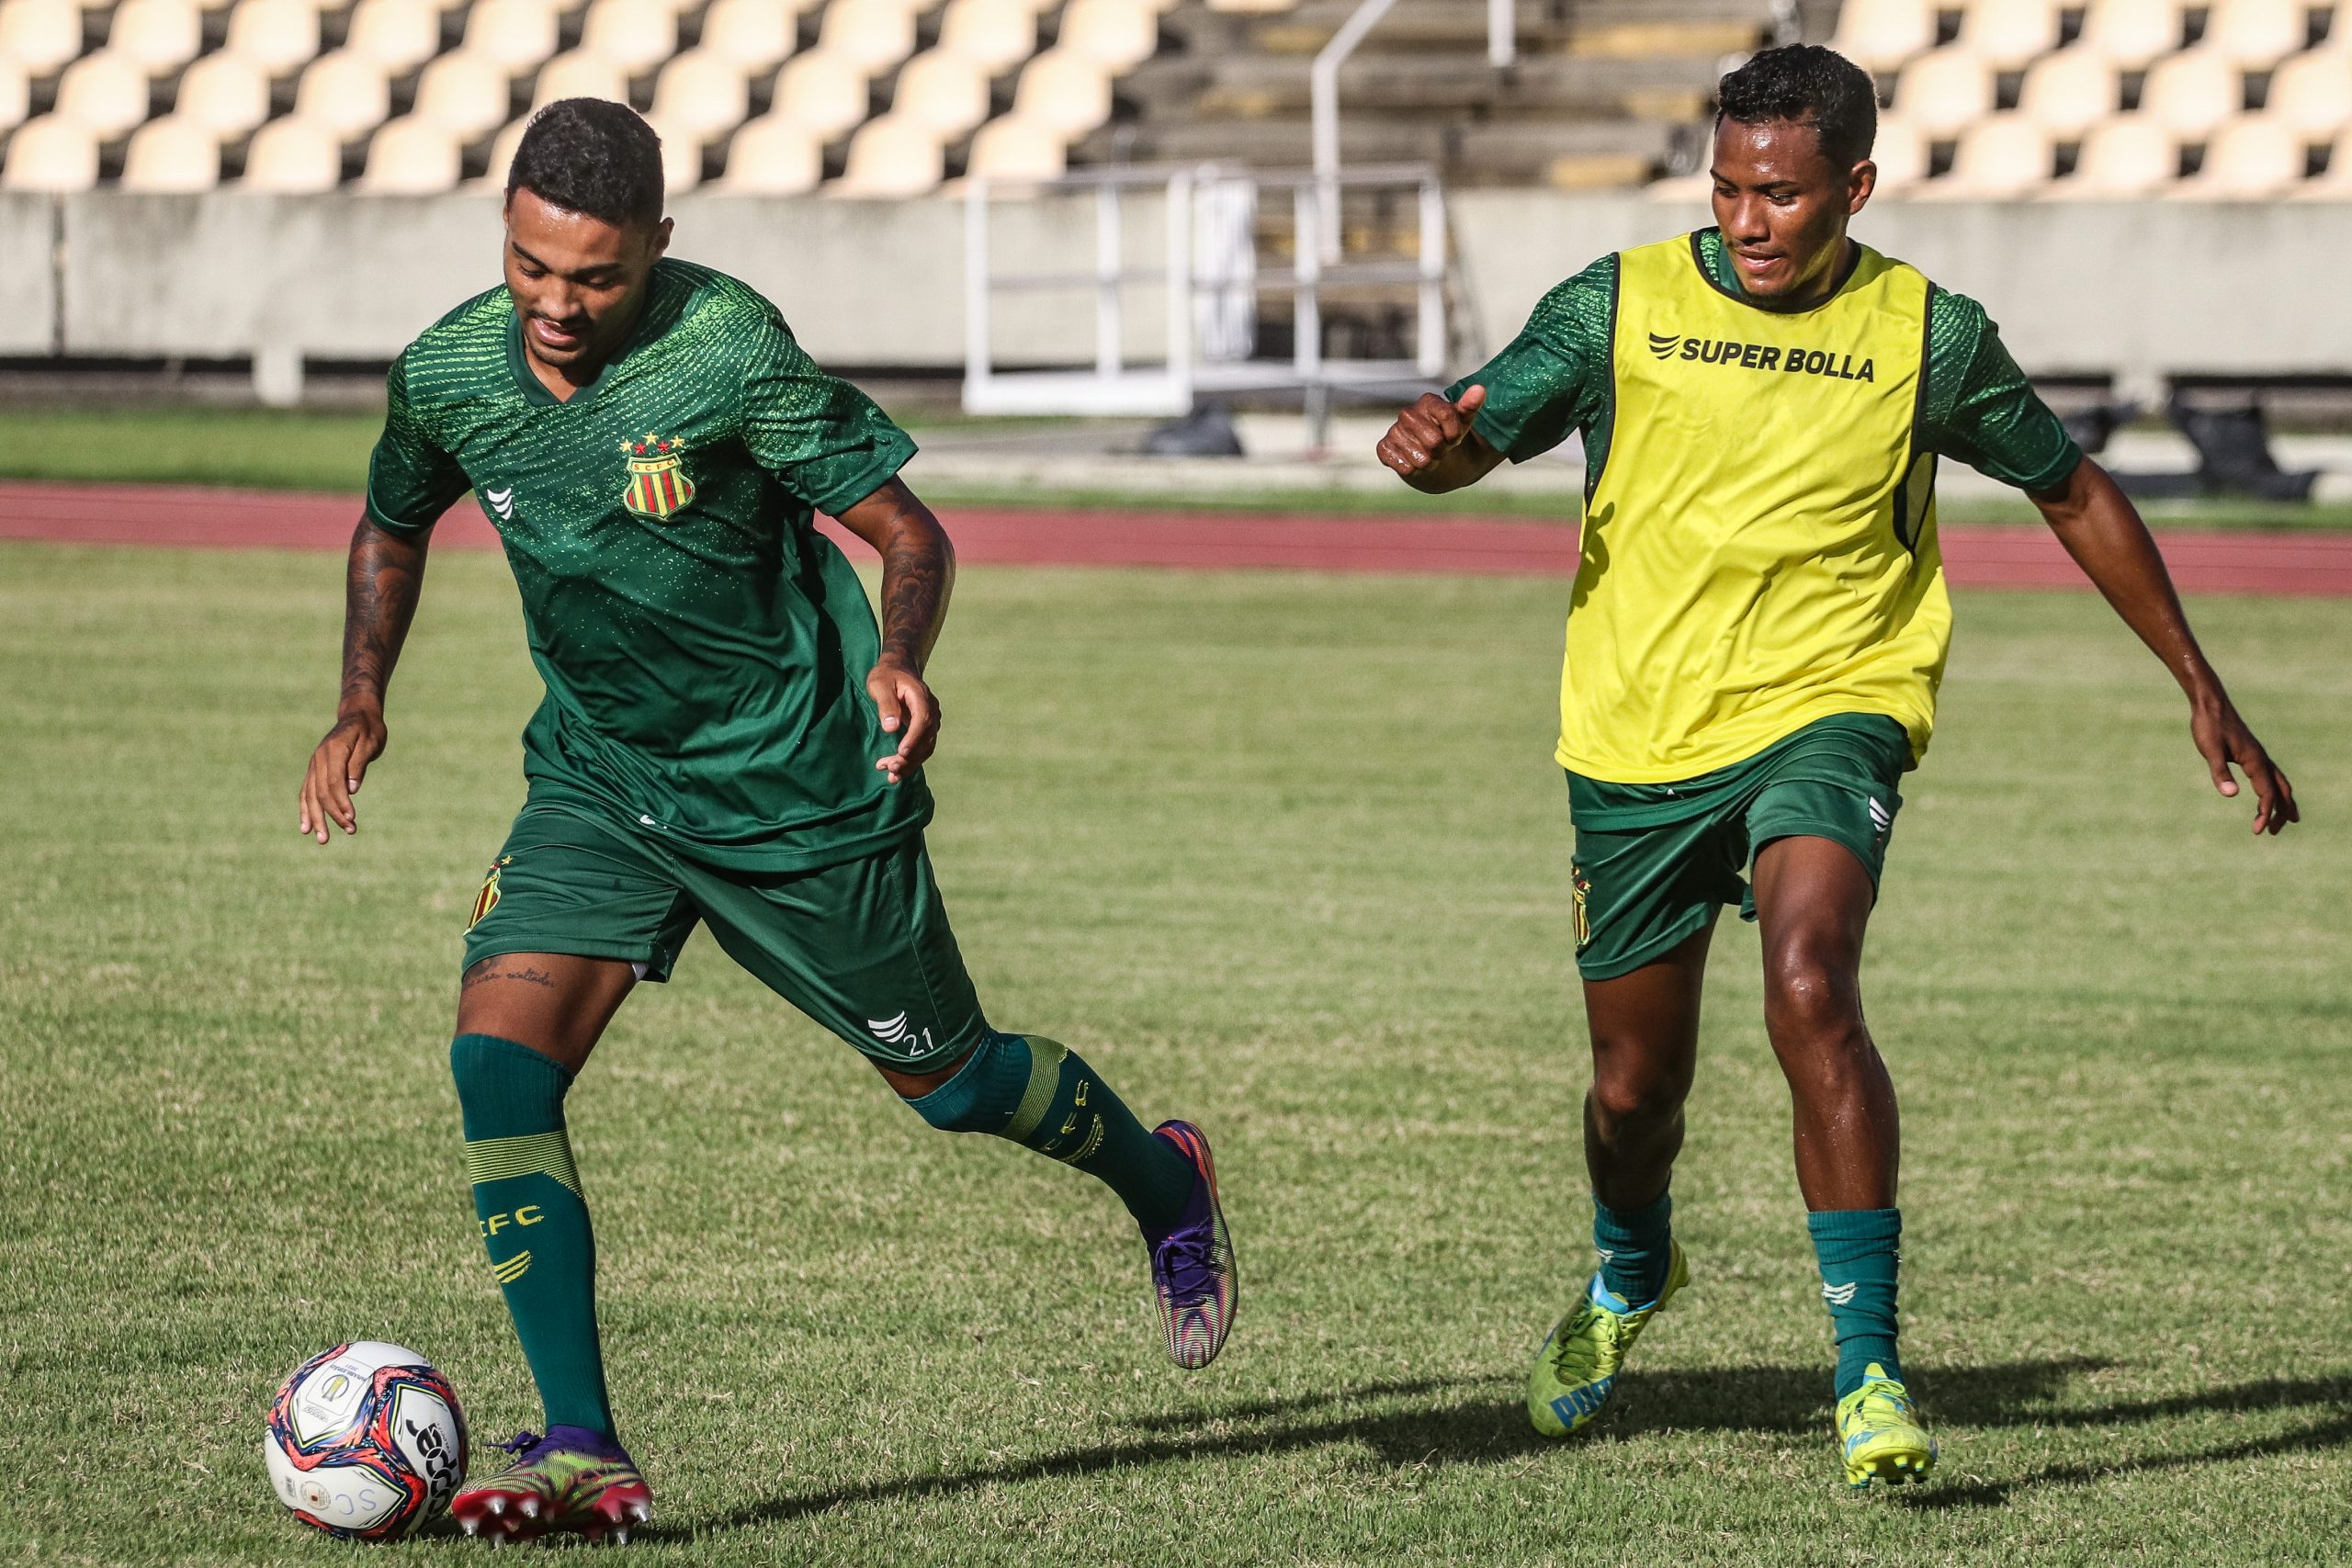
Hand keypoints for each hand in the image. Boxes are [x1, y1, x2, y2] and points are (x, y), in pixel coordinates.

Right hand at [298, 705, 387, 844]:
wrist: (358, 716)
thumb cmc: (369, 729)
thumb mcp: (371, 743)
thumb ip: (359, 764)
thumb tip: (351, 789)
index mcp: (334, 751)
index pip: (334, 782)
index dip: (342, 802)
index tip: (352, 818)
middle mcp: (319, 759)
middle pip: (321, 792)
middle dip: (333, 814)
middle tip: (350, 831)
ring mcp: (314, 764)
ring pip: (310, 795)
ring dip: (316, 818)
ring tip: (323, 839)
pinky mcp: (314, 770)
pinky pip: (306, 792)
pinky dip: (305, 810)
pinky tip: (306, 827)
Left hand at [868, 657, 938, 785]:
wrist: (898, 669)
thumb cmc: (886, 676)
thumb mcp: (880, 684)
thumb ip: (886, 704)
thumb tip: (891, 728)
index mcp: (921, 696)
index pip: (923, 720)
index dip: (914, 738)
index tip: (901, 752)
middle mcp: (931, 710)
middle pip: (926, 738)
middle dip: (910, 757)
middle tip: (891, 769)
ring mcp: (931, 721)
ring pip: (926, 747)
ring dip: (910, 763)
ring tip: (891, 775)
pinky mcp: (925, 729)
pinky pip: (922, 748)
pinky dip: (910, 761)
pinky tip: (894, 771)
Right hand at [1377, 385, 1486, 480]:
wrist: (1429, 452)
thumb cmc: (1447, 432)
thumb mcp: (1463, 420)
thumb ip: (1470, 405)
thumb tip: (1480, 389)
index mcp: (1427, 401)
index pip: (1447, 415)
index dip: (1454, 433)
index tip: (1454, 437)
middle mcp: (1407, 413)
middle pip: (1434, 440)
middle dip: (1441, 450)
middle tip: (1439, 448)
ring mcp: (1394, 431)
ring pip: (1421, 457)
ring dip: (1429, 463)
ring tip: (1428, 455)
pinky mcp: (1384, 448)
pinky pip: (1403, 466)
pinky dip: (1413, 469)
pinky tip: (1413, 462)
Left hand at [2189, 690, 2296, 834]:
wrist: (2210, 705)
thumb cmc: (2208, 727)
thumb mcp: (2210, 751)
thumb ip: (2220, 773)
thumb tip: (2231, 795)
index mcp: (2255, 761)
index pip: (2267, 794)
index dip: (2265, 814)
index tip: (2257, 831)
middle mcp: (2262, 759)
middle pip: (2281, 790)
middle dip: (2281, 812)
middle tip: (2274, 832)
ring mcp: (2258, 756)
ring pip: (2278, 782)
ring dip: (2282, 801)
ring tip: (2284, 820)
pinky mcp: (2251, 753)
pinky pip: (2269, 775)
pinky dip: (2272, 789)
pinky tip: (2264, 794)